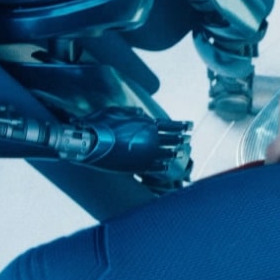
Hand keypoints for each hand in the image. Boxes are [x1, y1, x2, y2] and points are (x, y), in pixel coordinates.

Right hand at [75, 107, 191, 180]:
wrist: (89, 142)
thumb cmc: (101, 123)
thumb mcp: (118, 111)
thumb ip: (133, 112)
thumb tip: (143, 113)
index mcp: (147, 124)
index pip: (170, 125)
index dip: (181, 126)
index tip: (189, 126)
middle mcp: (150, 139)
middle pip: (172, 140)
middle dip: (181, 139)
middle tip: (188, 140)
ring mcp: (146, 154)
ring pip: (167, 154)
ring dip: (174, 153)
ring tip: (180, 153)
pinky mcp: (138, 166)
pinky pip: (156, 168)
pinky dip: (163, 167)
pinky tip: (167, 167)